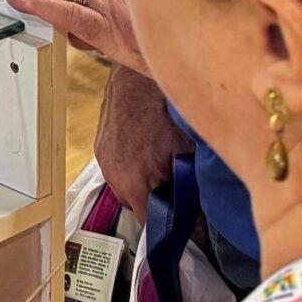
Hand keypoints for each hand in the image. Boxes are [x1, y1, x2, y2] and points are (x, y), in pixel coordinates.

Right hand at [94, 67, 191, 215]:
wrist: (140, 70)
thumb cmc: (168, 108)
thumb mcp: (189, 153)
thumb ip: (193, 194)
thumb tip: (201, 224)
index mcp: (135, 183)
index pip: (153, 225)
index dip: (176, 229)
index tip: (193, 231)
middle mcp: (113, 175)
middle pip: (138, 207)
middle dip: (159, 205)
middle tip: (183, 194)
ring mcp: (103, 157)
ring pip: (126, 187)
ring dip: (144, 185)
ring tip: (166, 168)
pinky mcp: (100, 142)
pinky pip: (118, 168)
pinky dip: (133, 167)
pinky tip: (150, 150)